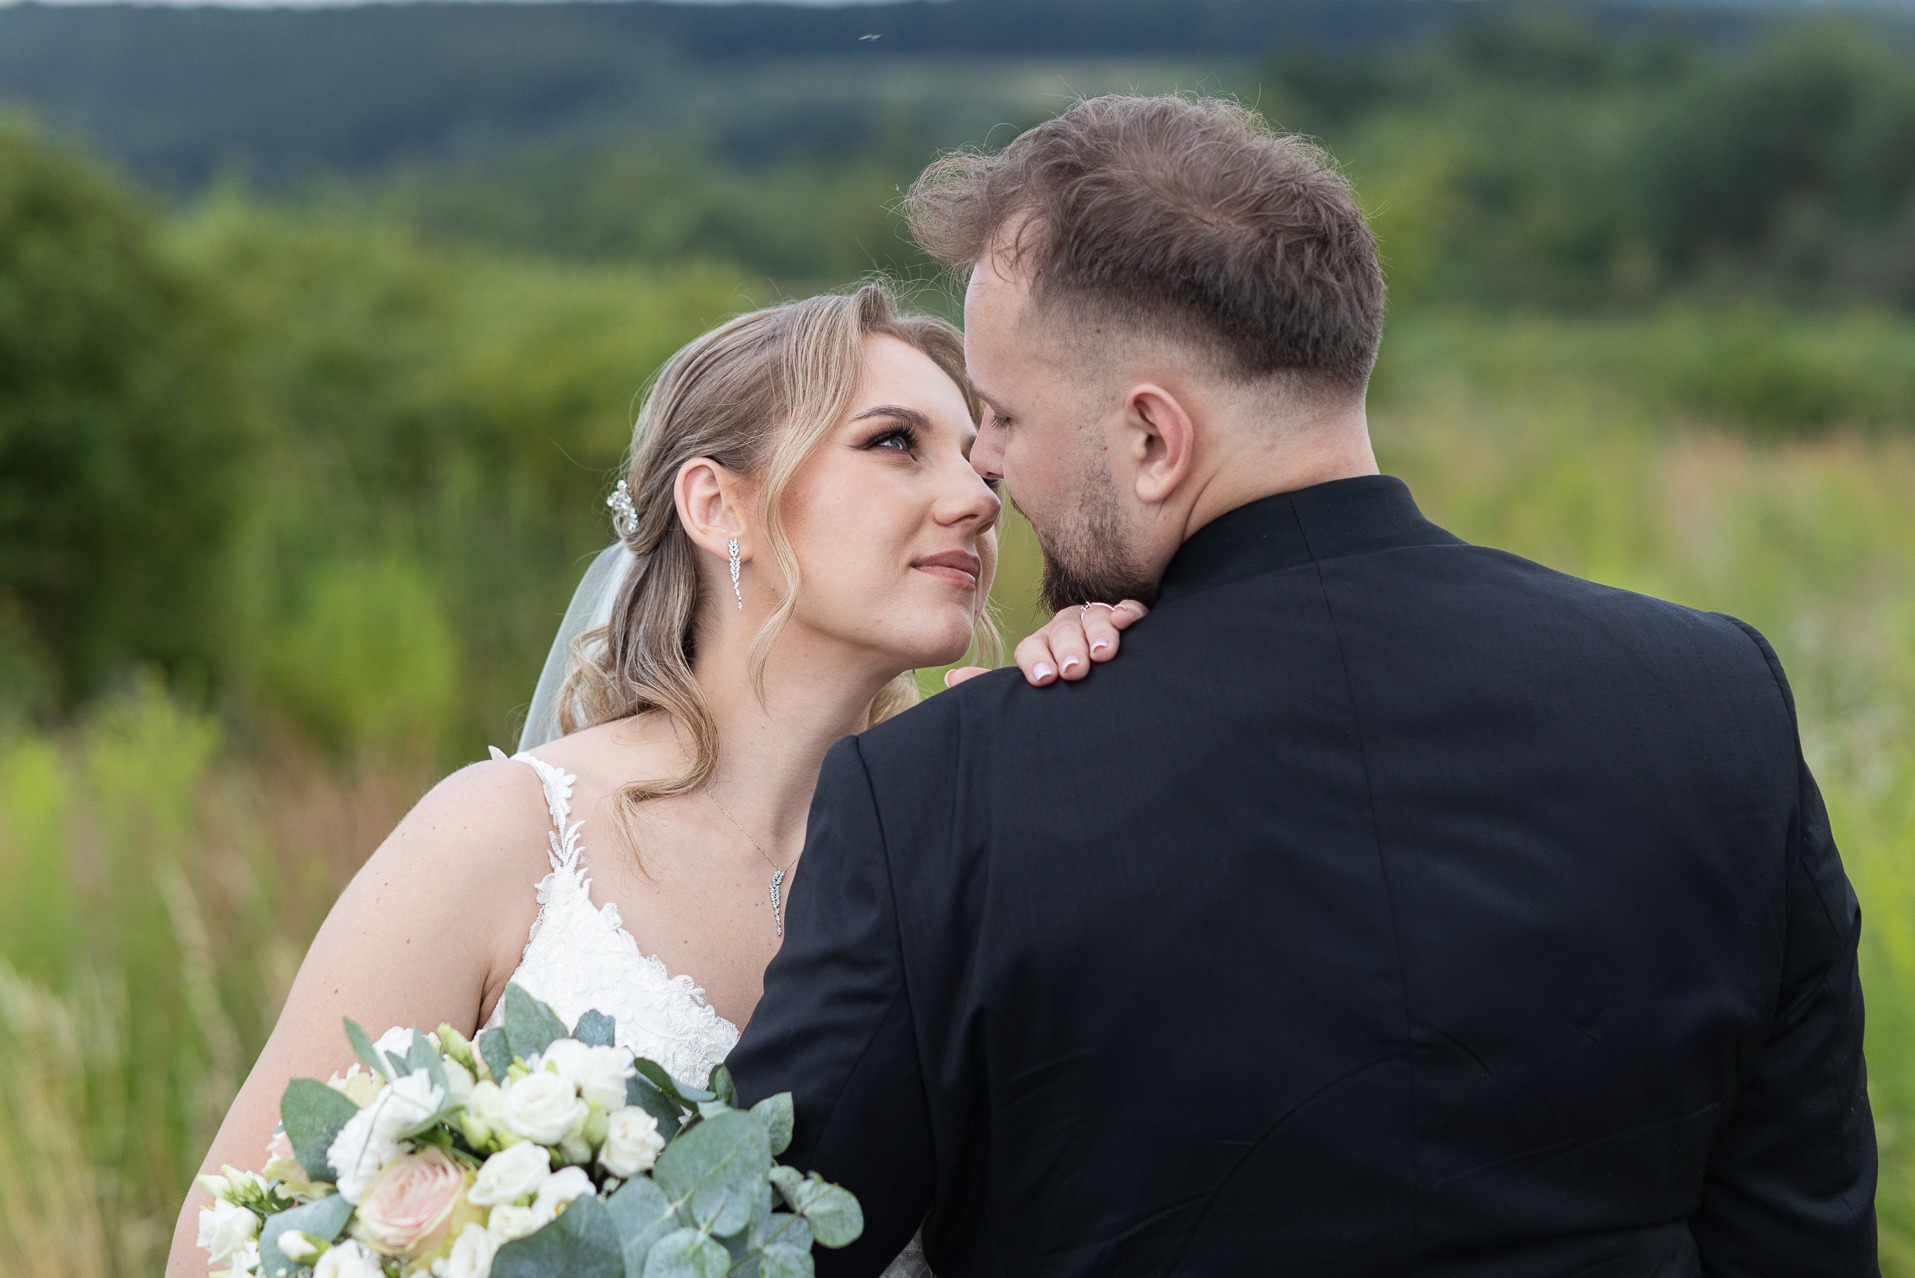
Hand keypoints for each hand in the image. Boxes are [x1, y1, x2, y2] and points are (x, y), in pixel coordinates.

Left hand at [943, 600, 1149, 688]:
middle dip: (1068, 649)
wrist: (1109, 705)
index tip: (1044, 680)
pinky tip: (1127, 622)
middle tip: (1074, 671)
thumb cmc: (1064, 701)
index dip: (1036, 661)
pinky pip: (1129, 608)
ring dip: (1099, 633)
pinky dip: (1127, 612)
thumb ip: (993, 687)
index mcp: (1041, 648)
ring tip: (1104, 654)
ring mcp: (1097, 623)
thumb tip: (951, 678)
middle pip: (1063, 630)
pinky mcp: (1128, 621)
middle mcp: (1067, 631)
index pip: (1032, 648)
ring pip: (1094, 617)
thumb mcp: (1031, 695)